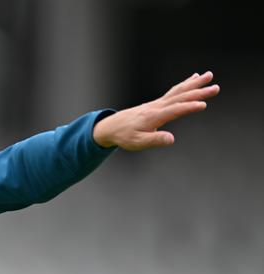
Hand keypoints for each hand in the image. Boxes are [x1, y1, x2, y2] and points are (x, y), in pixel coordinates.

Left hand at [93, 71, 219, 150]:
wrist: (112, 126)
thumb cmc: (125, 136)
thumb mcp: (138, 142)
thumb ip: (155, 140)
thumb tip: (171, 139)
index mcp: (154, 117)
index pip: (174, 110)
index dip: (188, 108)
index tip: (203, 104)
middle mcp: (157, 107)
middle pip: (180, 97)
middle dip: (198, 92)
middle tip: (216, 88)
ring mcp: (158, 103)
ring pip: (179, 91)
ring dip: (194, 84)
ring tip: (209, 76)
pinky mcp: (158, 103)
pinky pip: (174, 91)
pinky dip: (185, 84)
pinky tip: (194, 78)